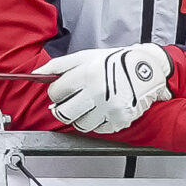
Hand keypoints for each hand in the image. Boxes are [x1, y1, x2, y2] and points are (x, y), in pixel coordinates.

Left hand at [35, 44, 169, 134]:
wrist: (149, 68)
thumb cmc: (116, 61)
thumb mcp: (86, 56)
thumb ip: (59, 65)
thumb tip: (36, 74)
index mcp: (87, 73)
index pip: (55, 92)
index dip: (57, 91)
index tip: (63, 90)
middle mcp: (98, 92)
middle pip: (63, 113)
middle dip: (63, 109)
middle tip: (69, 103)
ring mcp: (110, 107)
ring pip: (80, 125)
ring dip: (80, 117)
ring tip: (89, 105)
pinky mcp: (121, 119)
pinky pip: (99, 129)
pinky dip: (98, 122)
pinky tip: (103, 110)